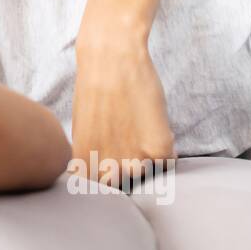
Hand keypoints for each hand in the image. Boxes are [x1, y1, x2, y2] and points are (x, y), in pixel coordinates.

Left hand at [67, 34, 175, 187]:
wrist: (111, 58)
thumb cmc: (95, 89)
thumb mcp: (82, 127)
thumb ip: (90, 153)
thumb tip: (105, 170)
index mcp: (84, 163)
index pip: (95, 191)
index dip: (105, 178)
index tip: (108, 163)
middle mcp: (107, 167)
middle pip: (122, 186)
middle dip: (126, 171)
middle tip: (127, 145)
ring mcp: (134, 159)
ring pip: (146, 175)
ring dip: (148, 160)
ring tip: (142, 135)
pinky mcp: (158, 148)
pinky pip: (168, 162)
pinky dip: (166, 148)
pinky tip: (156, 127)